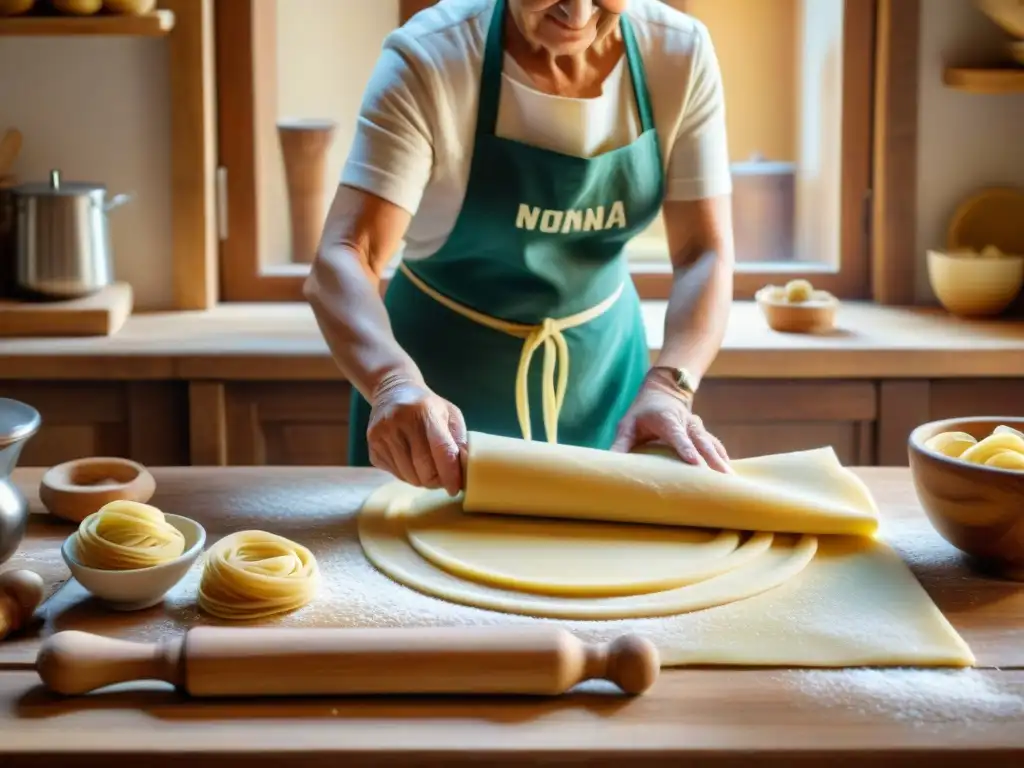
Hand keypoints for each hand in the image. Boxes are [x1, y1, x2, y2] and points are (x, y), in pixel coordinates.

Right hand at [367, 374, 467, 495]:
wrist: (392, 392)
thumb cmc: (427, 406)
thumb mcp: (449, 413)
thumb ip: (460, 439)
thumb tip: (466, 468)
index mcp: (425, 410)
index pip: (441, 450)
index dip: (450, 474)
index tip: (456, 489)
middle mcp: (400, 421)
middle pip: (423, 469)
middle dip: (437, 480)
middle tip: (443, 479)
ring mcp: (383, 434)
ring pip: (409, 476)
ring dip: (422, 480)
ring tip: (427, 469)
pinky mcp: (373, 446)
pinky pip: (395, 474)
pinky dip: (408, 475)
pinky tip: (410, 461)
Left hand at [610, 376, 730, 472]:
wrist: (664, 391)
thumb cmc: (642, 412)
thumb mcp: (627, 424)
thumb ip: (621, 444)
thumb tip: (610, 464)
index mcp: (666, 419)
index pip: (677, 435)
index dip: (686, 448)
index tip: (695, 462)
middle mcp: (686, 423)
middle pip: (701, 441)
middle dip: (712, 459)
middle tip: (723, 476)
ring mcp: (697, 427)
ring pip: (711, 444)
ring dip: (721, 460)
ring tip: (731, 479)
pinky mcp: (703, 433)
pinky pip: (715, 445)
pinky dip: (723, 457)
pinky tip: (730, 473)